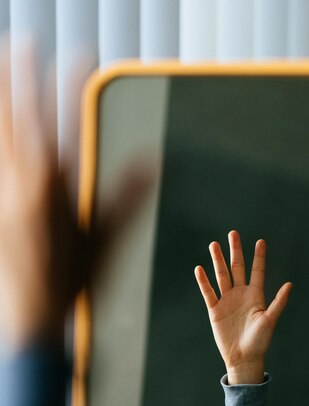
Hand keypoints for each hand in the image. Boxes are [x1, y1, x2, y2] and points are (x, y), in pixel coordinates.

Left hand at [0, 41, 150, 349]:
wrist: (28, 316)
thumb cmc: (67, 281)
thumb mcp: (105, 240)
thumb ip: (126, 197)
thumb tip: (151, 161)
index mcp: (53, 189)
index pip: (65, 126)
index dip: (71, 87)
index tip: (79, 57)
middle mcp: (21, 184)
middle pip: (18, 119)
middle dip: (18, 79)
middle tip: (19, 45)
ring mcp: (1, 194)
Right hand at [195, 230, 291, 383]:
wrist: (244, 358)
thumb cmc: (260, 341)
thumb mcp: (270, 320)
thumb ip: (278, 302)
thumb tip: (290, 284)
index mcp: (256, 295)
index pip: (257, 271)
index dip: (259, 257)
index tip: (260, 241)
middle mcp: (241, 295)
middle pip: (237, 268)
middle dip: (235, 251)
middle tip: (232, 234)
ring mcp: (227, 301)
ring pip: (222, 276)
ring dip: (218, 261)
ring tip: (214, 245)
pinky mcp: (215, 310)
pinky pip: (209, 293)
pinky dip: (204, 282)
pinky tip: (200, 269)